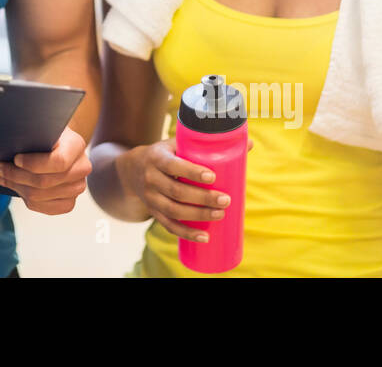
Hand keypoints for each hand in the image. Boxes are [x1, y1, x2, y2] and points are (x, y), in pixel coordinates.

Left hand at [0, 126, 91, 214]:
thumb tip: (12, 142)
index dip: (34, 163)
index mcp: (76, 145)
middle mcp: (82, 168)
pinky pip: (43, 208)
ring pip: (40, 196)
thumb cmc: (44, 133)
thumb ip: (33, 132)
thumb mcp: (41, 126)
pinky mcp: (69, 203)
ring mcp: (77, 188)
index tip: (15, 159)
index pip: (58, 161)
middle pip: (45, 181)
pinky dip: (25, 199)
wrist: (56, 144)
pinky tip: (15, 187)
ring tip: (2, 177)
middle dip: (16, 176)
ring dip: (16, 187)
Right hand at [121, 136, 253, 242]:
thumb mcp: (178, 144)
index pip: (173, 165)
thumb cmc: (166, 154)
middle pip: (177, 191)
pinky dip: (187, 234)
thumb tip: (248, 144)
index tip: (213, 177)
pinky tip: (204, 237)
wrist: (132, 170)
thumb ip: (207, 145)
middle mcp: (150, 178)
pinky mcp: (153, 212)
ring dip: (198, 216)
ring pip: (174, 210)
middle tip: (225, 200)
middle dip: (203, 198)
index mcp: (157, 157)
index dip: (192, 172)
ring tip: (220, 214)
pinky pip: (169, 226)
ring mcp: (150, 197)